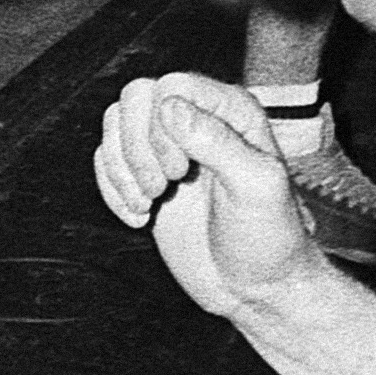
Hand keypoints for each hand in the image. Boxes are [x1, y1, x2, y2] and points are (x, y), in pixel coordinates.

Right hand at [91, 75, 330, 319]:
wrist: (256, 289)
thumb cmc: (270, 238)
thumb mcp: (257, 188)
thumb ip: (217, 142)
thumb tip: (169, 109)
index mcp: (231, 112)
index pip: (172, 86)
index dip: (163, 126)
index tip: (182, 172)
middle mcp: (198, 121)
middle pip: (136, 98)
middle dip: (138, 148)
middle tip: (163, 187)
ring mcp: (168, 148)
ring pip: (115, 124)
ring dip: (121, 169)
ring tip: (149, 202)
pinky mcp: (147, 176)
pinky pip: (105, 159)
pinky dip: (112, 189)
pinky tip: (139, 217)